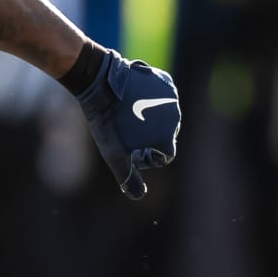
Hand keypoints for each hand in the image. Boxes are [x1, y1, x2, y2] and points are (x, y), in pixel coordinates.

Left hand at [75, 49, 180, 199]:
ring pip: (164, 115)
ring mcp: (172, 97)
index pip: (165, 156)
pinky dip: (150, 99)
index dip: (147, 158)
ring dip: (150, 118)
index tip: (131, 151)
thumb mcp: (114, 154)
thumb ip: (127, 177)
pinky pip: (162, 95)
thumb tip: (137, 196)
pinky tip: (132, 98)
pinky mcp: (164, 81)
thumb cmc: (107, 121)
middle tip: (127, 132)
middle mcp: (176, 117)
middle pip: (166, 135)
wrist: (101, 82)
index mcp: (168, 137)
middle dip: (149, 138)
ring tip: (128, 115)